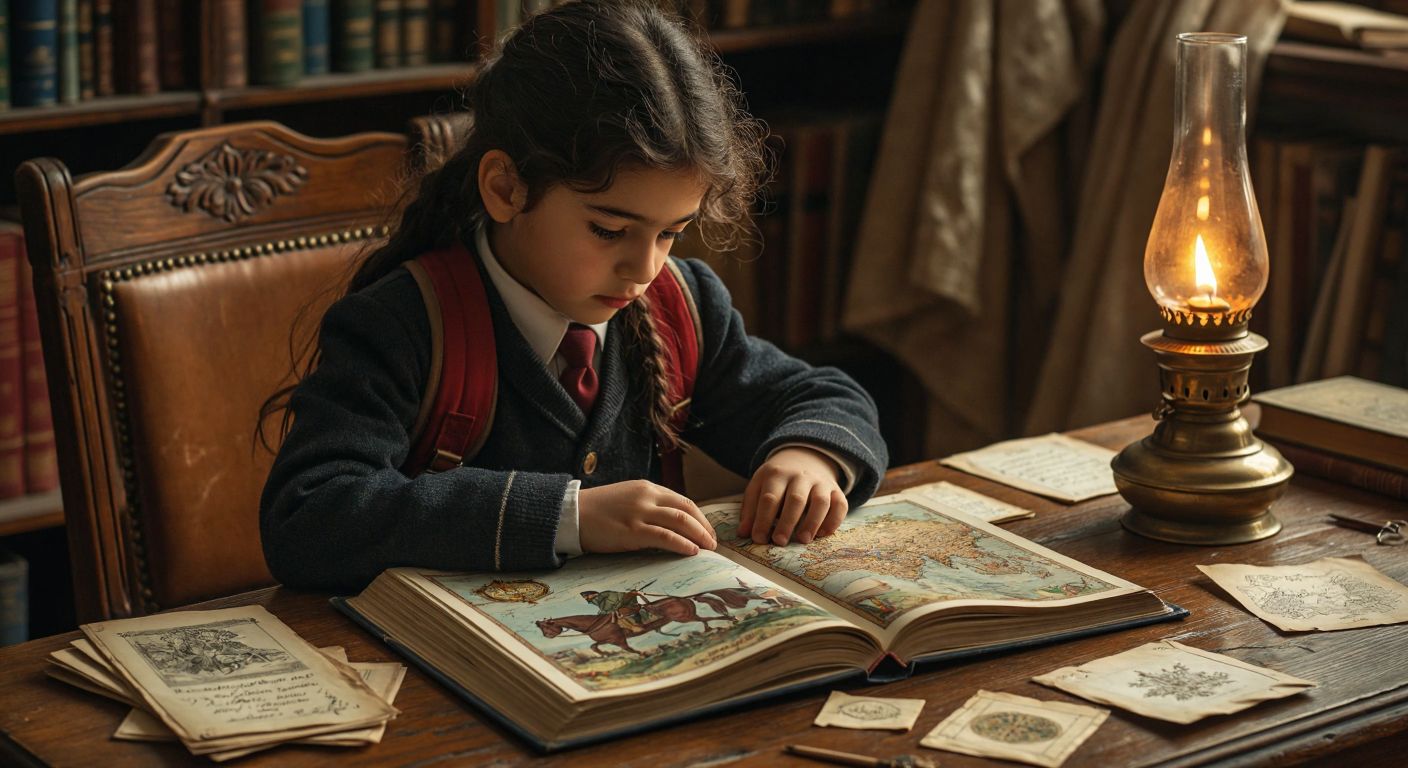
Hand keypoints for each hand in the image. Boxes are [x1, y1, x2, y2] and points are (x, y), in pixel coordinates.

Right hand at [578, 480, 717, 555]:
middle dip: (704, 526)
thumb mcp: (626, 499)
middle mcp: (647, 497)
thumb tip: (670, 524)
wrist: (571, 514)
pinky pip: (666, 537)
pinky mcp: (632, 531)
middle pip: (687, 509)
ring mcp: (640, 513)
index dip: (699, 517)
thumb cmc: (597, 511)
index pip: (683, 501)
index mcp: (647, 488)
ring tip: (708, 548)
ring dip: (699, 535)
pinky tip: (692, 551)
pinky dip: (683, 544)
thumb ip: (648, 506)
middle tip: (713, 542)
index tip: (707, 530)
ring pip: (681, 521)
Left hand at [739, 447, 847, 545]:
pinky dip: (833, 521)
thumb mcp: (759, 485)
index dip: (763, 519)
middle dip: (787, 522)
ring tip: (802, 540)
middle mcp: (801, 476)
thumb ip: (750, 508)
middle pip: (795, 499)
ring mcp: (821, 483)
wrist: (803, 458)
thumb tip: (743, 533)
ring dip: (812, 522)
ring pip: (820, 502)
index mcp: (777, 474)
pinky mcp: (836, 491)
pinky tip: (822, 535)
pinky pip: (840, 505)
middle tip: (779, 542)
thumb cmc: (776, 480)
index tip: (758, 538)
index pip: (770, 498)